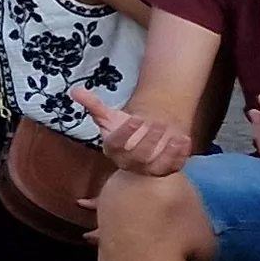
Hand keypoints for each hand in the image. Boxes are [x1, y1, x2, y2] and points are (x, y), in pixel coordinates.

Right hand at [74, 86, 191, 176]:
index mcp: (113, 150)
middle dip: (149, 139)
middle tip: (156, 122)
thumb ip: (93, 105)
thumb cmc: (127, 127)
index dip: (125, 133)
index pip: (116, 145)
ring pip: (156, 165)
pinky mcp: (166, 169)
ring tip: (174, 133)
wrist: (149, 137)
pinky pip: (174, 166)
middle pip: (138, 156)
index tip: (134, 118)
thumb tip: (75, 91)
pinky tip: (184, 140)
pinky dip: (180, 155)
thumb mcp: (109, 116)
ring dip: (166, 150)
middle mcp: (129, 163)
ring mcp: (148, 169)